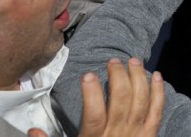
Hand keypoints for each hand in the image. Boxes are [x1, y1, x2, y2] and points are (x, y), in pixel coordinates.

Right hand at [28, 58, 163, 136]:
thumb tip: (32, 130)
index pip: (94, 116)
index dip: (92, 95)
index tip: (88, 74)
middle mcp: (117, 135)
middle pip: (121, 102)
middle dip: (119, 77)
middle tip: (114, 60)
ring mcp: (136, 135)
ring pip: (141, 102)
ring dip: (139, 79)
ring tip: (134, 61)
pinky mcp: (150, 136)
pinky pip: (157, 111)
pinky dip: (158, 92)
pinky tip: (156, 75)